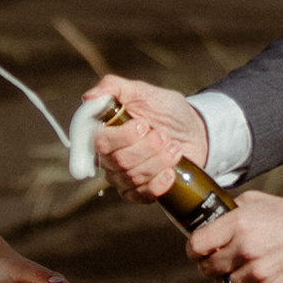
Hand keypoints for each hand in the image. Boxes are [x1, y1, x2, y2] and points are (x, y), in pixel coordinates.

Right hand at [81, 76, 202, 198]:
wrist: (194, 132)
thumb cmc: (165, 110)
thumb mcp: (143, 92)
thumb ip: (114, 88)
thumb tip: (88, 97)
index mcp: (106, 132)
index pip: (99, 142)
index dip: (122, 136)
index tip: (143, 125)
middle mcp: (109, 157)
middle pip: (120, 161)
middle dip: (148, 147)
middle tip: (164, 134)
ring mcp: (123, 177)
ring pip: (133, 177)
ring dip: (159, 161)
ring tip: (174, 147)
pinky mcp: (139, 192)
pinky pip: (141, 195)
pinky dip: (159, 183)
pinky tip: (171, 171)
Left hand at [186, 189, 282, 282]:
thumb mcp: (256, 201)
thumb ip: (229, 211)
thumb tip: (206, 220)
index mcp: (238, 223)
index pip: (196, 245)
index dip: (193, 249)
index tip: (198, 250)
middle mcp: (245, 248)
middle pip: (207, 268)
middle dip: (209, 263)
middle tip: (219, 258)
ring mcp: (258, 271)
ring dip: (228, 276)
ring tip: (241, 265)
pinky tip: (260, 270)